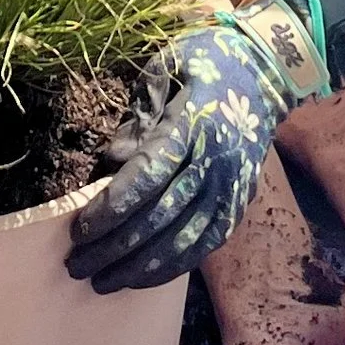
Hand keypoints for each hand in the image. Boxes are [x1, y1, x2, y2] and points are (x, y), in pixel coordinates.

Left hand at [66, 0, 332, 293]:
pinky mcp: (239, 202)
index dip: (112, 208)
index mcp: (195, 125)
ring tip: (102, 282)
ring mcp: (232, 187)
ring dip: (139, 267)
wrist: (268, 70)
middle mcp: (216, 162)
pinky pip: (205, 245)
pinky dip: (173, 266)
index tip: (79, 229)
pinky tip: (142, 277)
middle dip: (114, 247)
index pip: (147, 177)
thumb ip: (140, 114)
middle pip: (159, 217)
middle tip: (76, 265)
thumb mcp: (167, 68)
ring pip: (183, 241)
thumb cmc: (207, 62)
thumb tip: (112, 160)